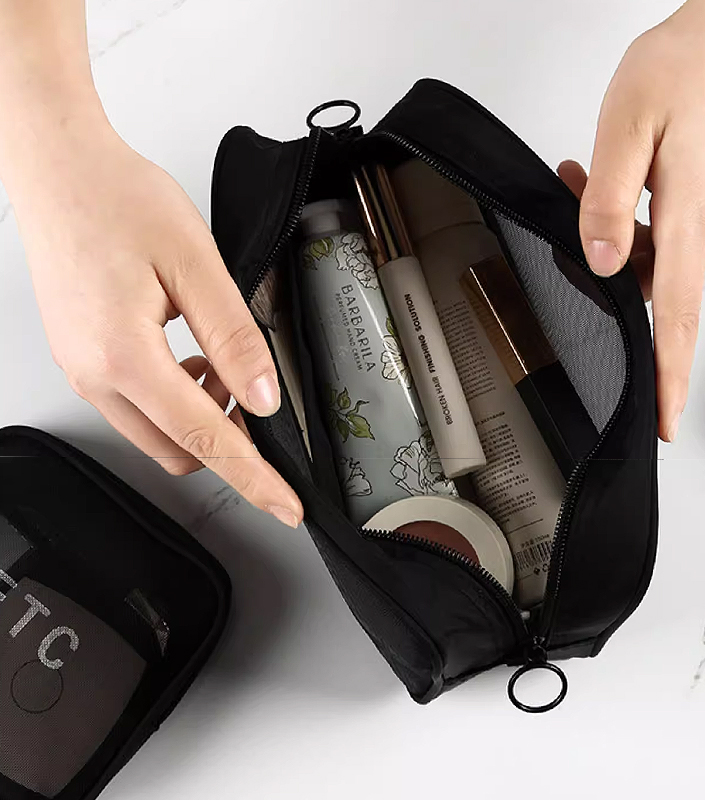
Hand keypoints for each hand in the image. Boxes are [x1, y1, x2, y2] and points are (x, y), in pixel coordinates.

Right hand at [9, 122, 302, 528]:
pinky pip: (139, 406)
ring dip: (201, 416)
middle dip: (228, 440)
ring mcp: (85, 370)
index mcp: (124, 356)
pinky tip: (191, 357)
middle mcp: (96, 375)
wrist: (61, 169)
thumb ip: (234, 338)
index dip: (253, 479)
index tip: (285, 506)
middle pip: (179, 449)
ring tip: (220, 362)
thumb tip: (265, 397)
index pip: (206, 439)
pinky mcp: (85, 359)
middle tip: (257, 399)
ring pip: (158, 432)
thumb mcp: (196, 266)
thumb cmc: (117, 200)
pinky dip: (176, 397)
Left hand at [570, 0, 704, 441]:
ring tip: (580, 171)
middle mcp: (704, 231)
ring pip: (642, 256)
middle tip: (569, 190)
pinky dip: (624, 217)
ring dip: (604, 228)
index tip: (663, 423)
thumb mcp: (626, 128)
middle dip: (596, 259)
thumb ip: (606, 201)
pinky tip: (604, 175)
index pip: (675, 318)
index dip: (667, 376)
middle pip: (639, 282)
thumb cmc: (688, 67)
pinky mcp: (704, 207)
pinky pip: (656, 235)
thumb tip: (600, 262)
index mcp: (686, 219)